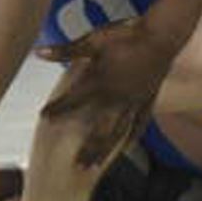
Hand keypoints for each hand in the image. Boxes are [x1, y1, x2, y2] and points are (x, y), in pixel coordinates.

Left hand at [35, 19, 179, 168]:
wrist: (162, 36)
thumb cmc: (126, 35)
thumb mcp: (93, 40)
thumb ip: (66, 51)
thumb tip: (39, 52)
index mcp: (100, 82)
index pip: (73, 100)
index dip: (57, 109)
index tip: (44, 117)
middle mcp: (116, 98)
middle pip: (98, 129)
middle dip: (86, 147)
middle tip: (77, 166)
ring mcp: (133, 102)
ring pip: (118, 132)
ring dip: (105, 149)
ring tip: (96, 164)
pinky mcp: (148, 100)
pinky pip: (139, 123)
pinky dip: (132, 136)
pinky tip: (127, 147)